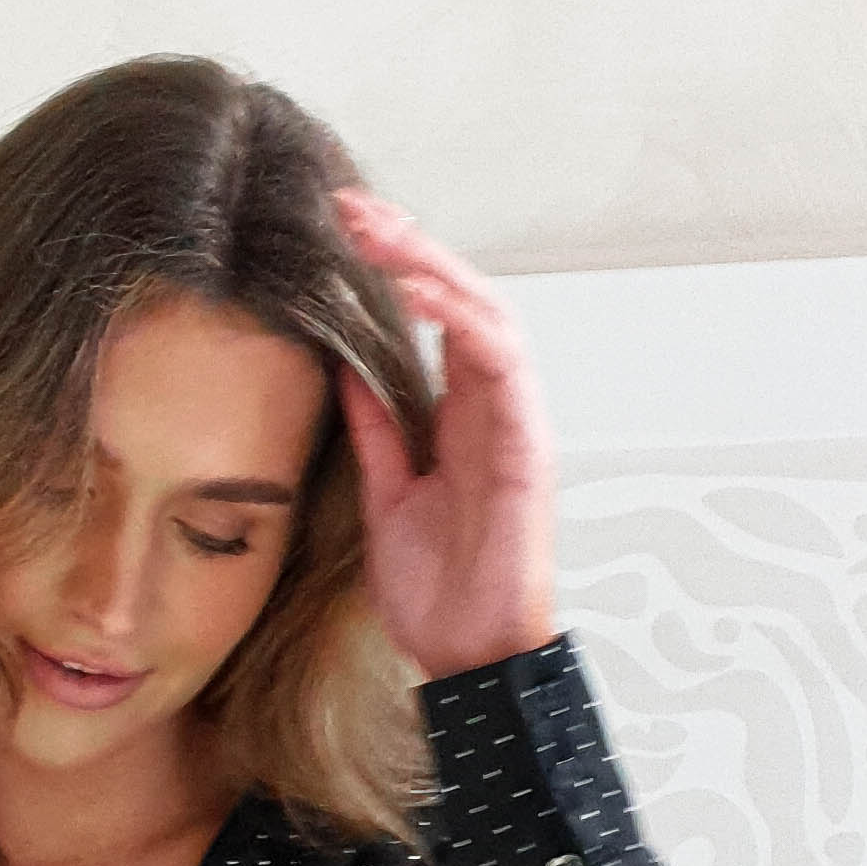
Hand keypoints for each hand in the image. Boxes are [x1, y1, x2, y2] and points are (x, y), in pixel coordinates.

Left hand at [328, 191, 559, 681]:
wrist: (466, 657)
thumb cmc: (436, 592)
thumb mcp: (385, 495)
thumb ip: (375, 430)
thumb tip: (343, 367)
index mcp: (460, 417)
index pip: (432, 319)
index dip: (393, 269)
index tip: (340, 233)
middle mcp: (492, 408)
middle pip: (459, 299)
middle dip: (408, 247)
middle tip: (351, 208)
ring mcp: (514, 422)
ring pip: (485, 313)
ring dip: (432, 266)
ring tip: (379, 234)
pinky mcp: (526, 445)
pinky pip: (501, 362)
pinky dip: (461, 319)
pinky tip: (417, 292)